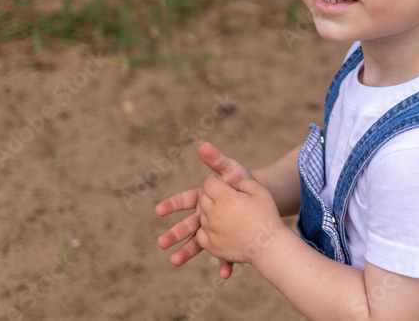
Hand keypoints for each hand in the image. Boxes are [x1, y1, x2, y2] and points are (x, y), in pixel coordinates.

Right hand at [155, 142, 253, 277]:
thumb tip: (203, 144)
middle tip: (161, 243)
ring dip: (187, 252)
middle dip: (174, 234)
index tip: (159, 210)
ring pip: (199, 243)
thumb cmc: (242, 181)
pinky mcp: (228, 240)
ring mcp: (215, 229)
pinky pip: (225, 253)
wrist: (260, 196)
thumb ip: (217, 159)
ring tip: (174, 261)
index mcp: (203, 198)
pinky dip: (225, 264)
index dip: (171, 204)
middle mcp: (205, 215)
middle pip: (187, 225)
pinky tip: (225, 274)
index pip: (184, 200)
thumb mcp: (231, 169)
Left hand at [196, 174, 283, 264]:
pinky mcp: (211, 246)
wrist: (269, 245)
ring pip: (202, 216)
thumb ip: (244, 182)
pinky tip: (217, 228)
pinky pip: (200, 234)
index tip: (216, 180)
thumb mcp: (260, 191)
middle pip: (203, 199)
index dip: (212, 179)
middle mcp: (214, 214)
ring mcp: (211, 232)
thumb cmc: (267, 216)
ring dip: (210, 212)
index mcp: (225, 199)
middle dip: (210, 195)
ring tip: (224, 214)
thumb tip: (233, 184)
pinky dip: (206, 229)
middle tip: (221, 197)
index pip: (208, 183)